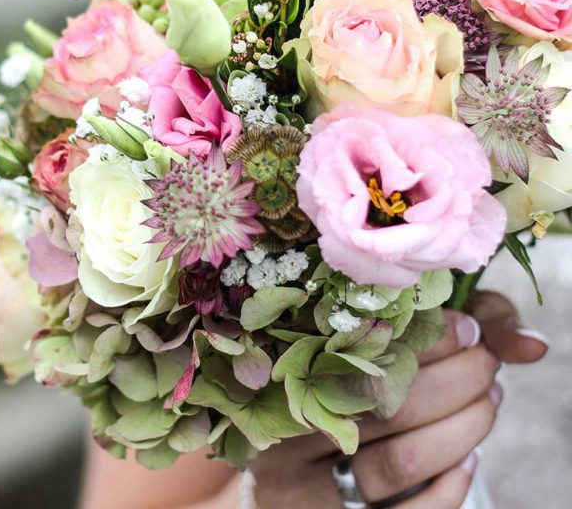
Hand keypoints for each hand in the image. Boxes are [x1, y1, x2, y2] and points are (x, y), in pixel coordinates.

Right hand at [251, 293, 547, 508]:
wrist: (283, 471)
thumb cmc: (338, 387)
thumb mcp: (377, 345)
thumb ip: (452, 329)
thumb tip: (533, 345)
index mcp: (288, 366)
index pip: (369, 344)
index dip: (431, 335)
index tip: (468, 328)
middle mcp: (287, 425)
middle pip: (390, 401)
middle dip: (459, 380)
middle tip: (488, 365)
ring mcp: (304, 484)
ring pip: (403, 459)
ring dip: (464, 428)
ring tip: (487, 400)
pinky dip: (451, 487)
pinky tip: (469, 458)